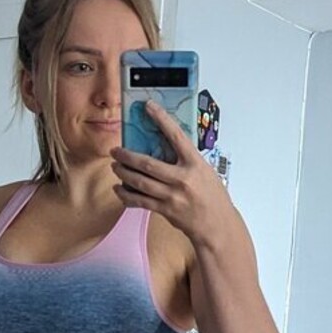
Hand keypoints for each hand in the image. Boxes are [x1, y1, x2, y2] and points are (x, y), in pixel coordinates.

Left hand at [110, 100, 237, 252]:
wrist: (217, 225)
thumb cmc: (212, 197)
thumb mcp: (205, 171)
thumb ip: (186, 160)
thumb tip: (166, 147)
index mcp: (195, 163)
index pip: (176, 136)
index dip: (161, 119)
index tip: (148, 107)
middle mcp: (182, 178)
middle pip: (147, 163)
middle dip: (127, 156)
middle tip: (115, 151)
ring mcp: (172, 196)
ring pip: (140, 182)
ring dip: (123, 173)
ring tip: (115, 166)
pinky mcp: (165, 210)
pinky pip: (140, 201)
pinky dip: (126, 195)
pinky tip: (119, 189)